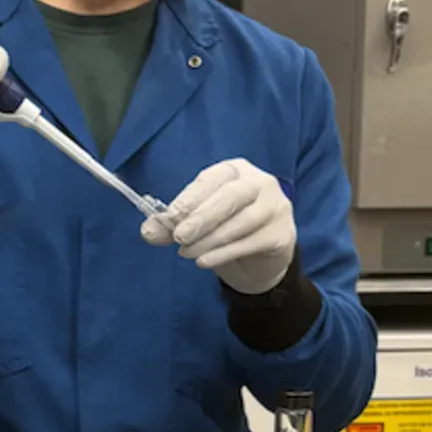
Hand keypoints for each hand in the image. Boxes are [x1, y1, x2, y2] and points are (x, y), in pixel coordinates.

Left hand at [141, 158, 296, 294]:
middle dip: (200, 218)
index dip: (190, 197)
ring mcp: (276, 207)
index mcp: (234, 170)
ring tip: (186, 252)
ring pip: (242, 221)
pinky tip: (204, 261)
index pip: (212, 179)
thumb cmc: (225, 227)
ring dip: (209, 239)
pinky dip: (224, 253)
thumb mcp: (196, 222)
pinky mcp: (283, 234)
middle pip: (230, 197)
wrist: (261, 256)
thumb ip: (171, 224)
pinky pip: (251, 242)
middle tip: (178, 236)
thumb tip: (148, 231)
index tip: (170, 216)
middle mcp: (260, 182)